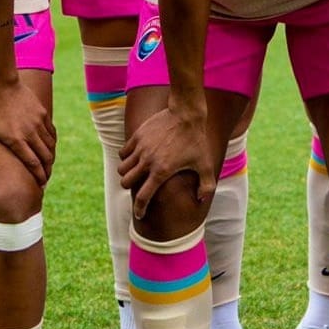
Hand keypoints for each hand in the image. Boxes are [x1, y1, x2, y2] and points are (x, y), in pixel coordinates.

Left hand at [0, 80, 56, 186]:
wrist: (1, 84)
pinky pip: (51, 132)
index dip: (38, 175)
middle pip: (45, 156)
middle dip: (47, 170)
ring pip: (50, 145)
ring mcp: (38, 122)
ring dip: (51, 157)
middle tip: (46, 178)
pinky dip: (52, 142)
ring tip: (49, 165)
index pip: (32, 163)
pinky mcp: (42, 114)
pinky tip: (50, 147)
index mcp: (15, 140)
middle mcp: (30, 133)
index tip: (40, 183)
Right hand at [119, 99, 214, 218]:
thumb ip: (206, 185)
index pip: (143, 197)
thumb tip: (201, 200)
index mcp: (161, 172)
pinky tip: (135, 157)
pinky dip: (126, 157)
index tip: (140, 214)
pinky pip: (123, 152)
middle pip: (125, 182)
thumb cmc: (197, 140)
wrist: (186, 114)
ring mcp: (140, 148)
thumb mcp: (205, 164)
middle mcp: (147, 162)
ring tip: (136, 171)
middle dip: (129, 187)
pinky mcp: (137, 136)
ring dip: (127, 173)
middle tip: (138, 186)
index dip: (139, 209)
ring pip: (122, 168)